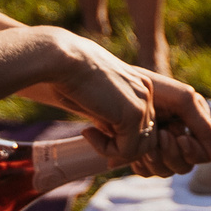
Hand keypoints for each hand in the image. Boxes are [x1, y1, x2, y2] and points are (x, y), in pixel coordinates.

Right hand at [41, 32, 210, 175]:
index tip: (94, 136)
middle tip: (94, 142)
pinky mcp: (133, 114)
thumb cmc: (69, 75)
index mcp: (139, 85)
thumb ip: (109, 117)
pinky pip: (127, 150)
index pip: (143, 125)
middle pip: (147, 138)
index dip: (122, 139)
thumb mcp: (95, 99)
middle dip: (121, 148)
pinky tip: (87, 132)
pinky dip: (106, 149)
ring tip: (90, 135)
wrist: (64, 60)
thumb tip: (111, 140)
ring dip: (113, 150)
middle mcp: (145, 92)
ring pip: (140, 148)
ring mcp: (142, 103)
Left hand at [131, 74, 210, 178]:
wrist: (117, 84)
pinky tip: (134, 147)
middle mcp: (178, 142)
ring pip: (165, 171)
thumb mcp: (184, 101)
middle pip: (184, 166)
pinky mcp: (140, 155)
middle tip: (161, 134)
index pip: (203, 155)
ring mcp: (159, 150)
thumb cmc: (155, 88)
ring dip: (156, 158)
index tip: (180, 136)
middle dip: (172, 153)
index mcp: (193, 129)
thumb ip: (206, 128)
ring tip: (146, 140)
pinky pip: (146, 172)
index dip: (192, 151)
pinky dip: (141, 163)